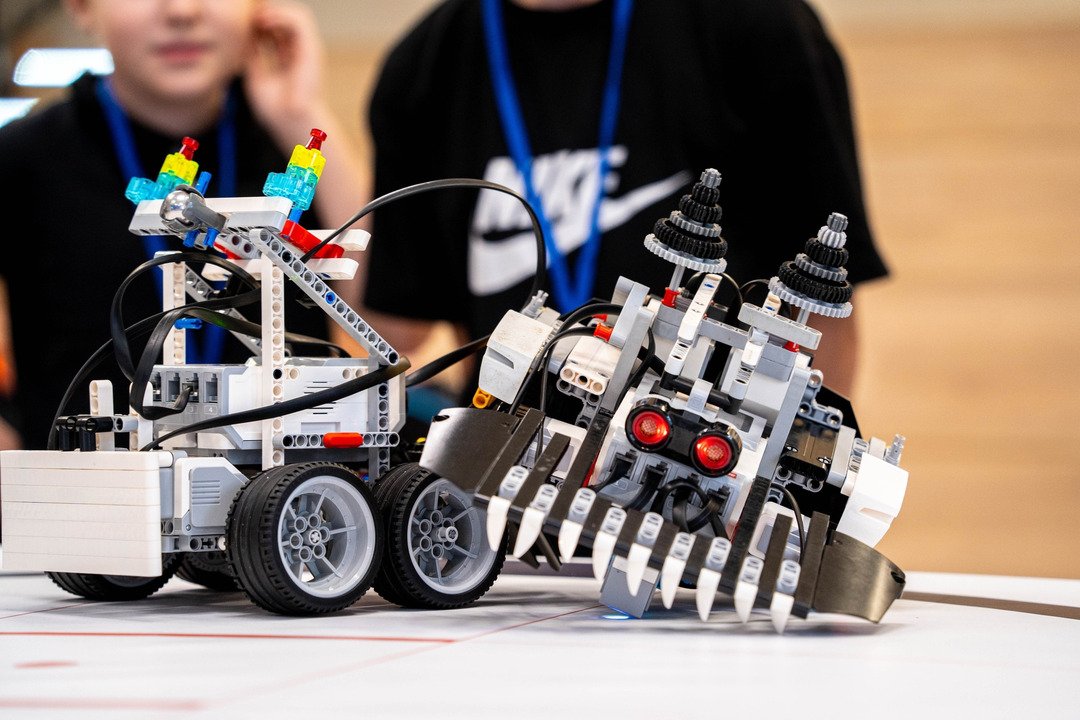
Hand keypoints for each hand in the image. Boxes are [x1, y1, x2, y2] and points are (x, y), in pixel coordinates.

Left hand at [243, 0, 328, 145]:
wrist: (289, 122)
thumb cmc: (275, 108)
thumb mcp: (255, 73)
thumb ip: (253, 52)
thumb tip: (246, 33)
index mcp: (289, 59)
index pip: (277, 29)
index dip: (261, 21)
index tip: (243, 22)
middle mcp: (301, 52)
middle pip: (287, 18)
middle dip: (268, 12)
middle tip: (248, 15)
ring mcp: (308, 50)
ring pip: (297, 14)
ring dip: (275, 11)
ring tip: (256, 18)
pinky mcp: (312, 49)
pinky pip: (300, 20)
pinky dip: (281, 15)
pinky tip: (264, 22)